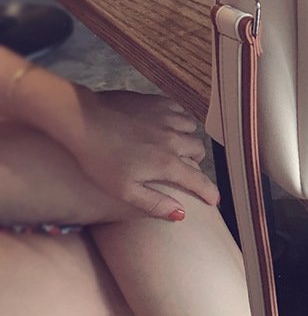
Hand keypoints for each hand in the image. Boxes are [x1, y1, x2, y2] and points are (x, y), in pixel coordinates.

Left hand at [69, 89, 219, 220]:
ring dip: (188, 138)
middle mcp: (173, 139)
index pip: (198, 180)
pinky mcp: (157, 102)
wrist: (84, 120)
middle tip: (182, 168)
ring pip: (192, 129)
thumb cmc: (100, 158)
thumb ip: (154, 203)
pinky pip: (181, 110)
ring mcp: (167, 118)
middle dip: (195, 161)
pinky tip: (168, 124)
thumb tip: (180, 213)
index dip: (209, 192)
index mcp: (166, 163)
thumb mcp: (123, 190)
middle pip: (199, 151)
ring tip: (175, 144)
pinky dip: (180, 119)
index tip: (214, 201)